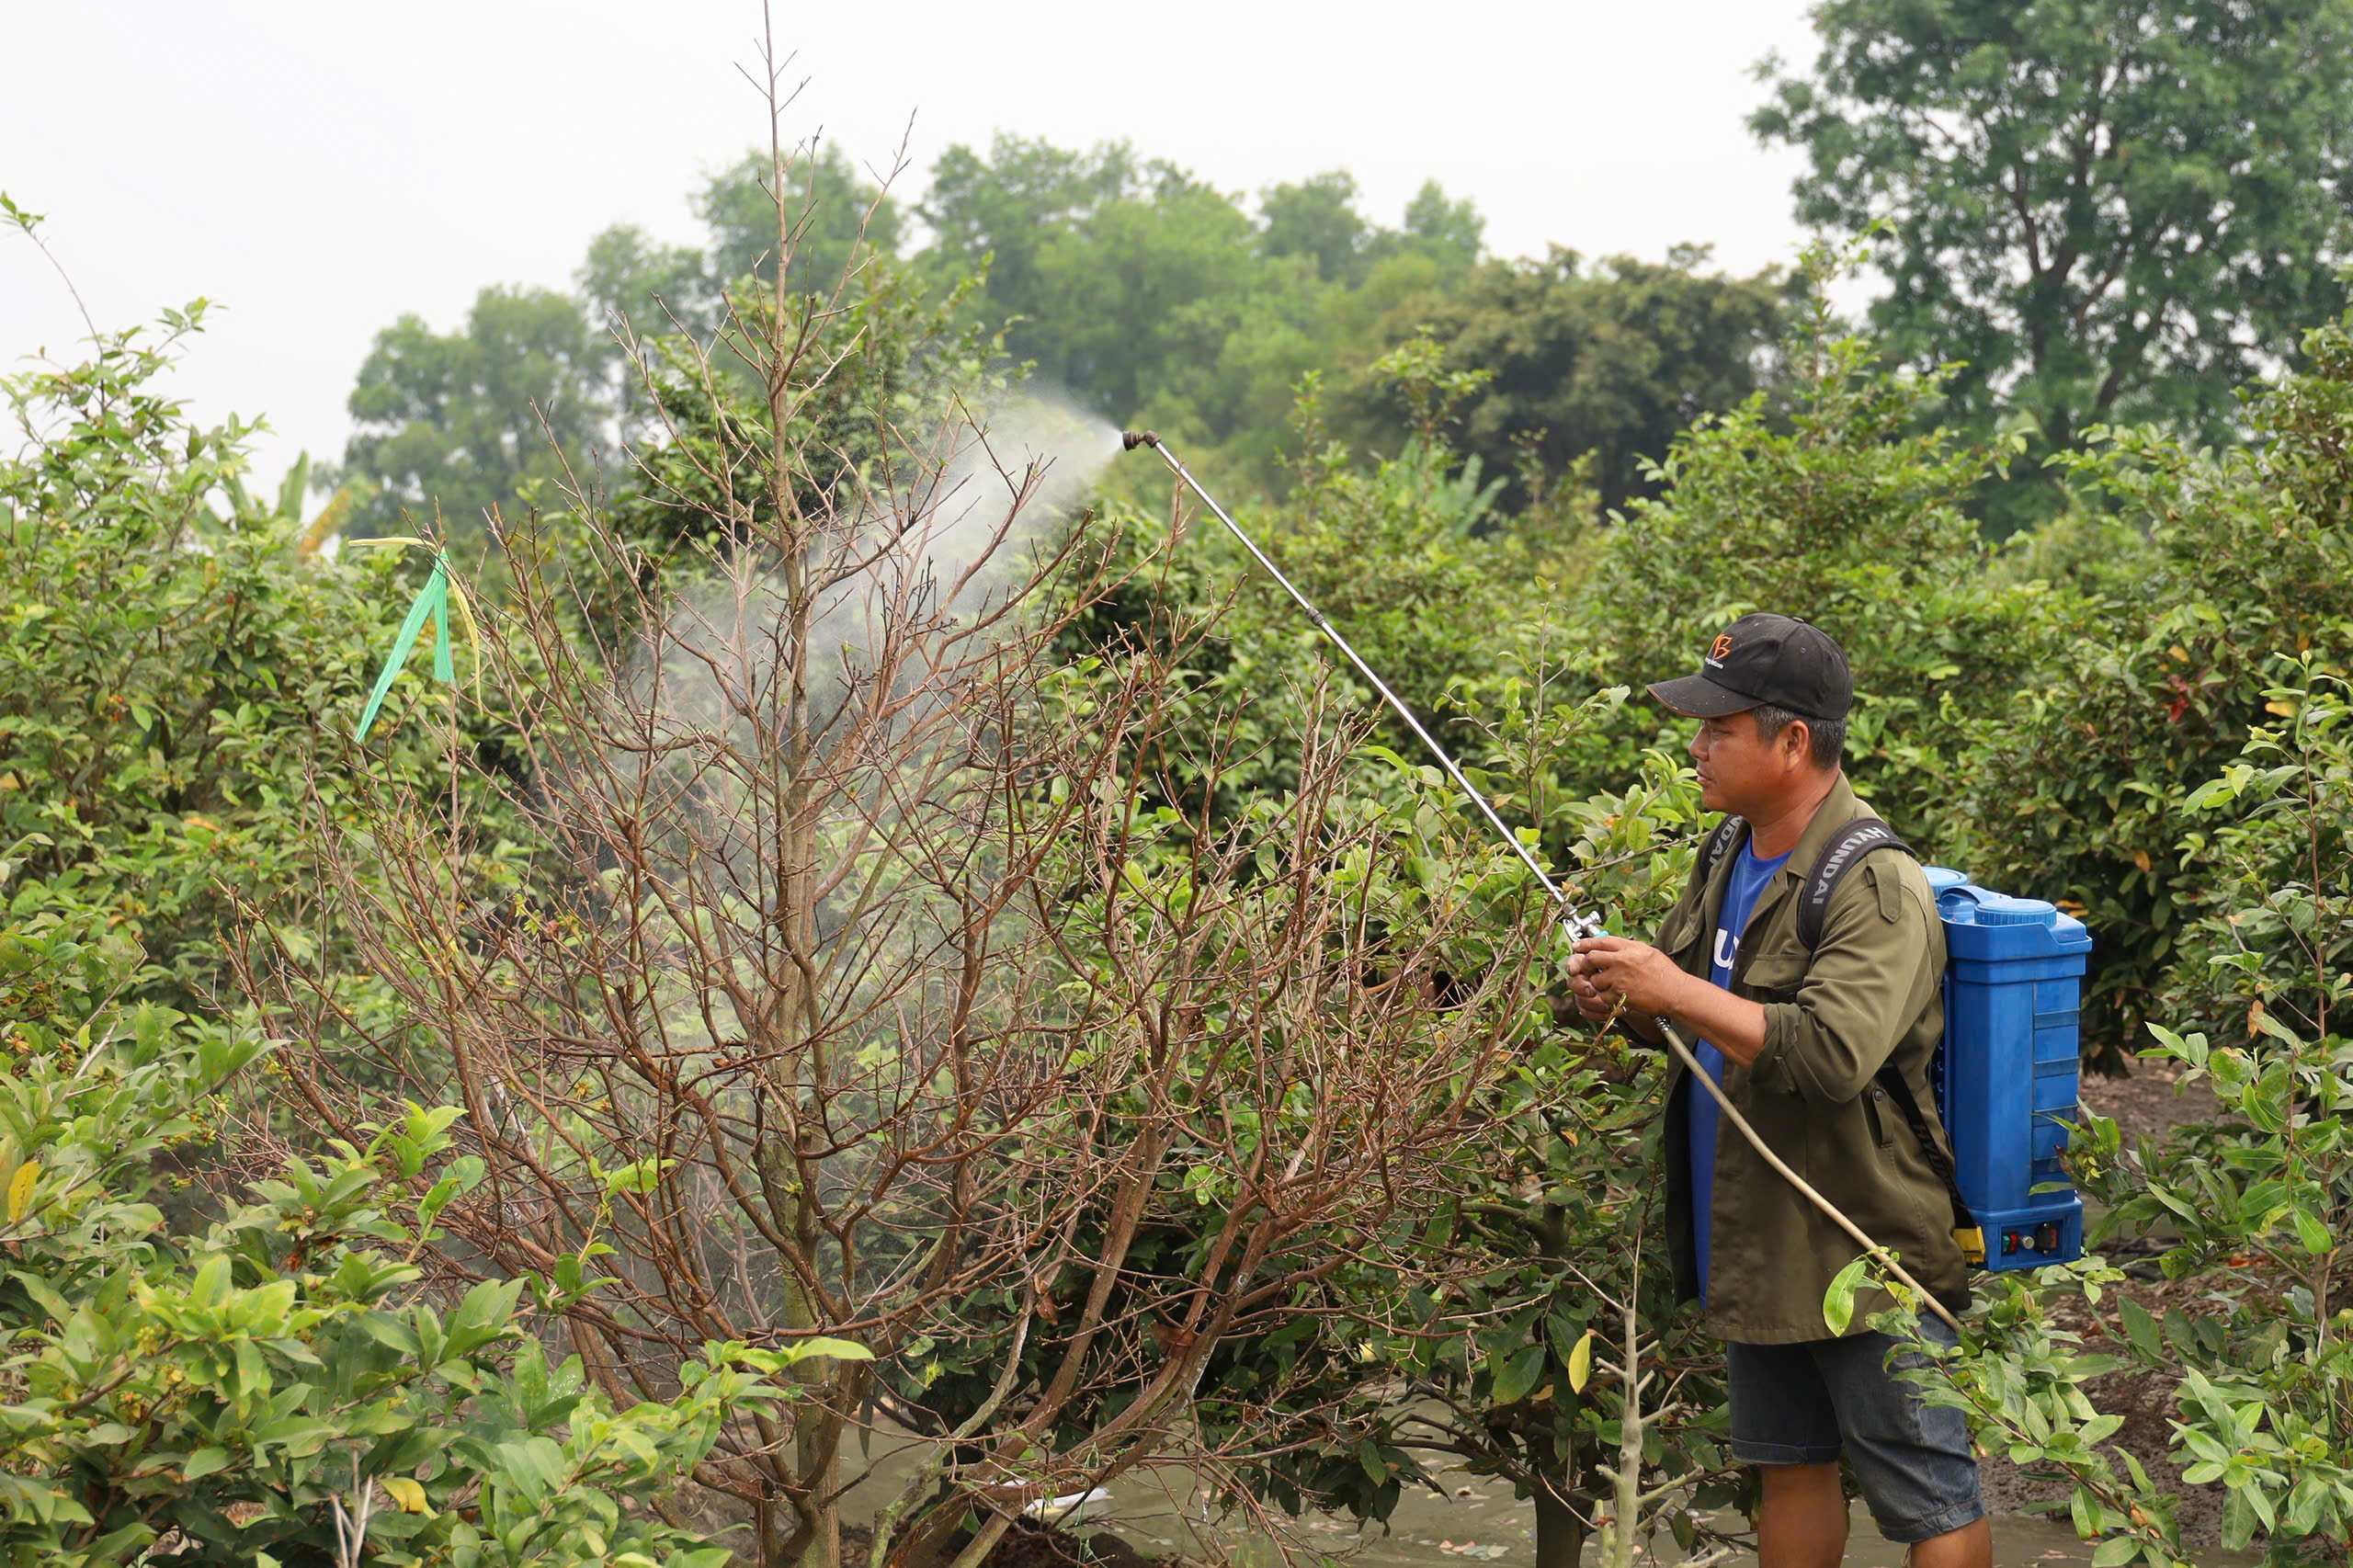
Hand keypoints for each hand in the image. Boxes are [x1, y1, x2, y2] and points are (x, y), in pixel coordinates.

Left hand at [1570, 935, 1689, 1019]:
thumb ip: (1628, 948)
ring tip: (1609, 985)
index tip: (1577, 946)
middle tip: (1587, 969)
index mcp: (1629, 948)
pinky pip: (1603, 996)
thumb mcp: (1647, 951)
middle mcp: (1622, 961)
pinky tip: (1615, 996)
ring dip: (1597, 984)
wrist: (1675, 992)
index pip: (1600, 942)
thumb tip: (1612, 947)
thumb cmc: (1665, 973)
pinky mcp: (1620, 995)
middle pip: (1591, 959)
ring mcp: (1619, 979)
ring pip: (1594, 980)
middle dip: (1585, 964)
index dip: (1586, 943)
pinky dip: (1606, 997)